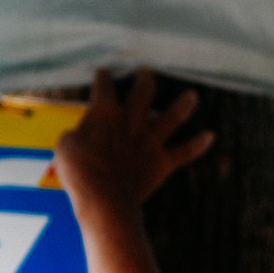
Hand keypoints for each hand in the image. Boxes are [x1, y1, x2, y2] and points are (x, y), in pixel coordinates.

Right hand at [54, 68, 214, 212]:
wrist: (105, 200)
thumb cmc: (80, 172)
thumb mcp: (64, 147)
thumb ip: (75, 135)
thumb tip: (80, 136)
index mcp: (105, 112)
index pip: (104, 86)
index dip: (103, 77)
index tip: (104, 72)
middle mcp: (132, 120)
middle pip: (143, 93)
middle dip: (145, 80)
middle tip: (147, 72)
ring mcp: (150, 140)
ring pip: (171, 117)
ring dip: (183, 105)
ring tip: (192, 96)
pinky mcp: (162, 161)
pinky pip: (184, 151)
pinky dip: (197, 145)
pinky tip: (210, 137)